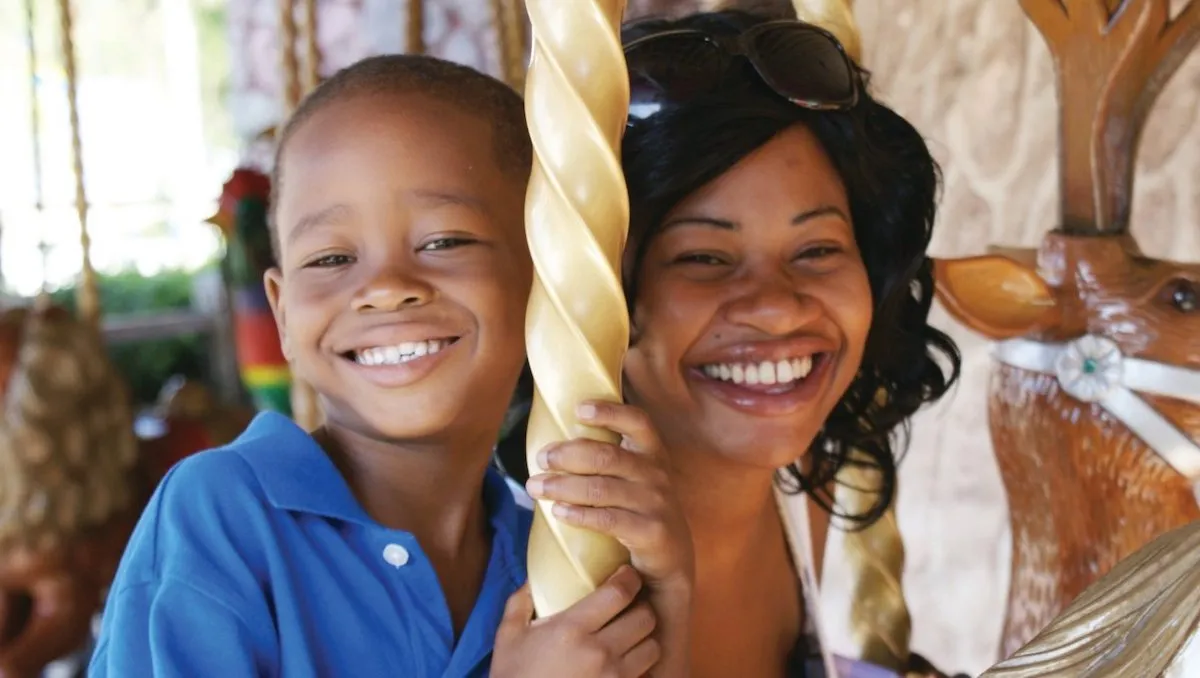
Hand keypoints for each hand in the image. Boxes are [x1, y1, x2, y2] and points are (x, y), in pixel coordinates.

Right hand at [491, 565, 660, 677]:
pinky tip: (627, 664)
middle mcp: (598, 653)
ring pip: (653, 647)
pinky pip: (646, 675)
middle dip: (641, 608)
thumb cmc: (514, 677)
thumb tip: (533, 579)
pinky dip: (641, 668)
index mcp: (571, 630)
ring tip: (631, 638)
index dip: (629, 579)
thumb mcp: (508, 637)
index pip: (618, 593)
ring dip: (645, 640)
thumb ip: (520, 603)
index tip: (627, 575)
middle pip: (645, 617)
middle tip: (630, 607)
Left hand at [526, 401, 692, 676]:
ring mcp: (659, 504)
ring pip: (603, 487)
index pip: (638, 422)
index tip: (579, 408)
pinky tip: (558, 513)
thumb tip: (550, 445)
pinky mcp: (654, 533)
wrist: (667, 572)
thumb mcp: (628, 486)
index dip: (611, 412)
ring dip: (564, 485)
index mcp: (652, 456)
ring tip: (535, 487)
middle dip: (568, 454)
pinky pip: (611, 519)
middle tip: (539, 458)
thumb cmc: (636, 519)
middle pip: (608, 455)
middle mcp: (658, 475)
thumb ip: (602, 463)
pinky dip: (581, 515)